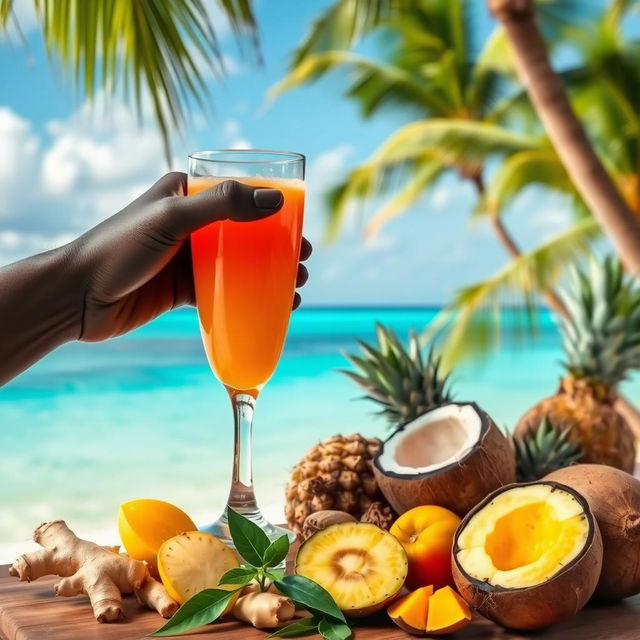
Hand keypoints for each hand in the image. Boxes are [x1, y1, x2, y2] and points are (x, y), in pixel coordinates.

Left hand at [69, 172, 310, 341]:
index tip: (300, 228)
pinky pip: (224, 289)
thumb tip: (275, 199)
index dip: (274, 209)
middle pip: (246, 232)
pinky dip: (248, 296)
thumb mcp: (171, 219)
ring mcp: (186, 256)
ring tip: (296, 288)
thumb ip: (222, 205)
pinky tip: (269, 306)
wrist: (78, 297)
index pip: (240, 193)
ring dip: (269, 274)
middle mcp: (189, 222)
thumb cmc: (118, 249)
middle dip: (279, 247)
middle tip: (304, 263)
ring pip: (239, 263)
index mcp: (185, 193)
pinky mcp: (183, 288)